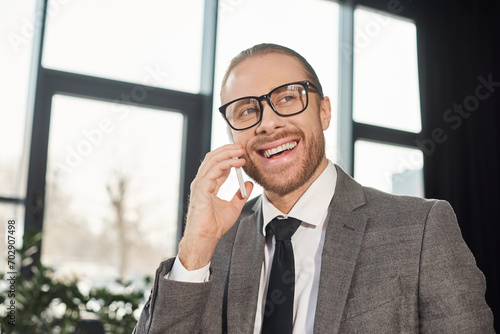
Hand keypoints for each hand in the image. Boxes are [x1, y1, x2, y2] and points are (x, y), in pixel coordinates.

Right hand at [178, 144, 252, 269]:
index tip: (241, 154)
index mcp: (207, 185)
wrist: (206, 238)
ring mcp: (199, 185)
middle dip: (227, 150)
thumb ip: (240, 195)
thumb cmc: (215, 226)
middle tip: (241, 147)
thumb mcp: (234, 207)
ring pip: (212, 160)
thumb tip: (248, 184)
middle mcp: (201, 182)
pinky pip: (213, 171)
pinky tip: (237, 163)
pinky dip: (226, 164)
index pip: (216, 164)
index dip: (228, 157)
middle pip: (212, 158)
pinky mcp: (201, 189)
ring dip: (227, 153)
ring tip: (240, 151)